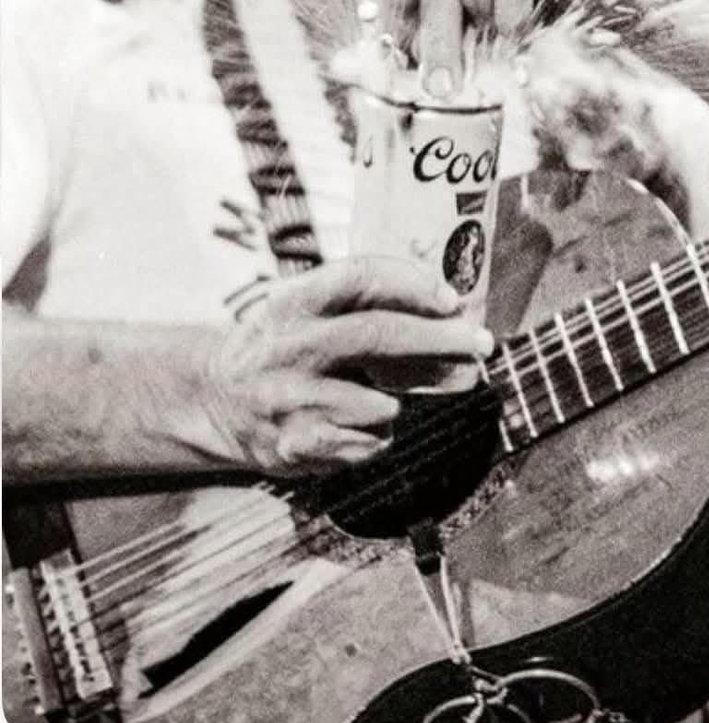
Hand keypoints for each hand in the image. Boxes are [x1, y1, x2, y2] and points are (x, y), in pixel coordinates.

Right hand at [192, 258, 492, 474]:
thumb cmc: (280, 344)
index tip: (451, 299)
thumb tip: (450, 313)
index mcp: (293, 302)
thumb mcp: (303, 309)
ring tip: (372, 397)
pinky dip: (376, 435)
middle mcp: (290, 346)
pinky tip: (347, 424)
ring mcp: (291, 398)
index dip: (412, 284)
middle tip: (481, 344)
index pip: (360, 278)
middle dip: (440, 341)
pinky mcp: (298, 444)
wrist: (211, 399)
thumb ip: (362, 305)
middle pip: (379, 336)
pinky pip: (370, 442)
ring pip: (383, 402)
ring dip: (395, 402)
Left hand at [369, 0, 656, 95]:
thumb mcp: (465, 14)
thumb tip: (341, 69)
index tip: (397, 55)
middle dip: (434, 34)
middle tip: (439, 87)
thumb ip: (412, 32)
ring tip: (498, 44)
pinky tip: (517, 34)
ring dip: (481, 18)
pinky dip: (511, 12)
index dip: (392, 1)